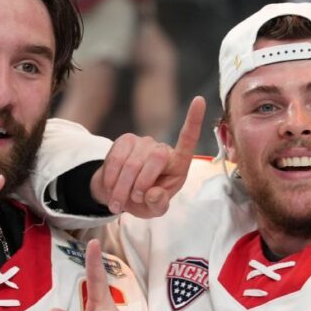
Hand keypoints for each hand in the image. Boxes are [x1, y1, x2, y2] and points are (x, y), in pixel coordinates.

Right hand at [91, 96, 205, 216]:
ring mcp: (142, 142)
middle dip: (141, 184)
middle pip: (155, 158)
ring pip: (132, 163)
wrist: (118, 195)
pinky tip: (110, 188)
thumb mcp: (154, 210)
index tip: (199, 100)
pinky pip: (116, 160)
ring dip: (122, 188)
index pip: (187, 141)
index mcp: (177, 164)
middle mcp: (162, 149)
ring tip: (118, 202)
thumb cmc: (143, 201)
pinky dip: (111, 179)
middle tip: (134, 200)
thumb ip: (158, 205)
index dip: (193, 121)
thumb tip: (154, 194)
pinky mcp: (124, 141)